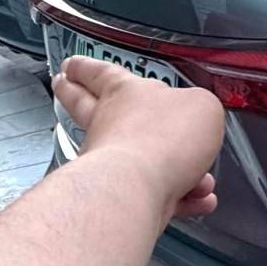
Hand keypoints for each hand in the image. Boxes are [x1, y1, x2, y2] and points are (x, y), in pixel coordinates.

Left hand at [52, 56, 224, 219]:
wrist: (141, 188)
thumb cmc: (164, 138)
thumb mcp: (203, 106)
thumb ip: (200, 109)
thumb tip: (200, 119)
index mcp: (125, 93)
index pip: (100, 73)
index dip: (86, 67)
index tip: (69, 65)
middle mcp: (111, 125)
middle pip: (85, 106)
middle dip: (74, 95)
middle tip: (63, 87)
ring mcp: (114, 164)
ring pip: (136, 160)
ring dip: (170, 167)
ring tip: (196, 177)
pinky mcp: (126, 196)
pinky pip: (158, 194)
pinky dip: (182, 198)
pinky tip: (201, 200)